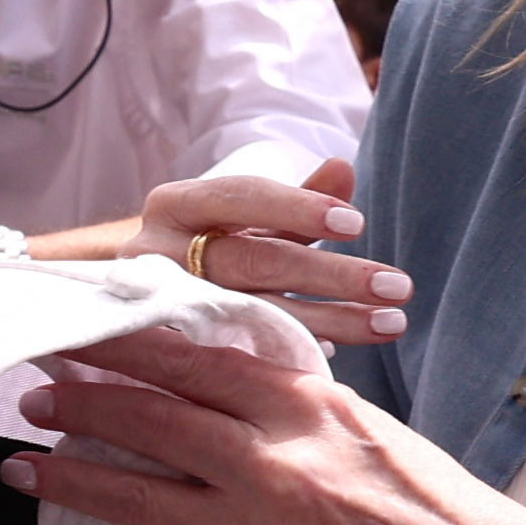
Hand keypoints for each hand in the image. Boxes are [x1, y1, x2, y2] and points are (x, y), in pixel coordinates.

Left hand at [7, 324, 525, 524]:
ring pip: (136, 500)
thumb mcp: (367, 427)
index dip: (122, 344)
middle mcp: (275, 469)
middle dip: (78, 403)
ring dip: (68, 479)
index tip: (76, 328)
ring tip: (23, 463)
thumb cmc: (438, 508)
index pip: (192, 360)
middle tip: (31, 390)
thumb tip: (213, 368)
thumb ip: (288, 400)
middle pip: (149, 422)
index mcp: (306, 410)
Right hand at [135, 162, 407, 343]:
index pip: (240, 197)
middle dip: (330, 275)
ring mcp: (158, 308)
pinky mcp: (169, 352)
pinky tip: (335, 356)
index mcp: (175, 205)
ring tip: (390, 324)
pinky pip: (237, 354)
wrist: (127, 303)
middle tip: (398, 286)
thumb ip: (293, 202)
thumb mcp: (239, 220)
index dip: (298, 208)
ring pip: (252, 313)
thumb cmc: (200, 250)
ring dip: (328, 321)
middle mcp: (156, 253)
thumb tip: (344, 168)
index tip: (358, 225)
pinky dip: (287, 352)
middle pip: (251, 261)